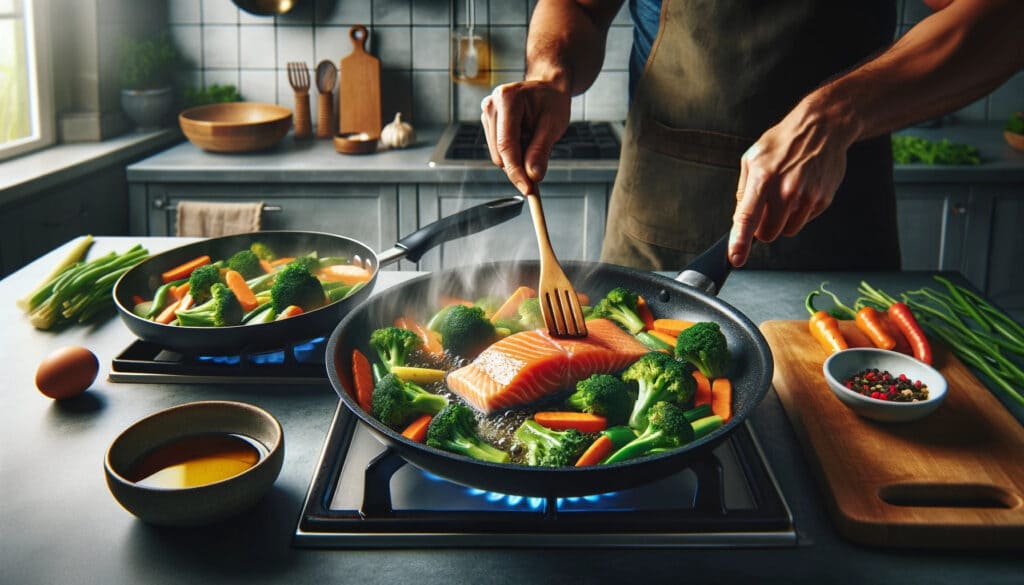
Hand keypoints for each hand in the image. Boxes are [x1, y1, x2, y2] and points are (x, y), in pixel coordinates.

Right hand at [481, 80, 571, 194]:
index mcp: (507, 99)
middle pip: (499, 153)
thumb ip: (541, 151)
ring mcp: (486, 113)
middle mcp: (491, 105)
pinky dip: (513, 153)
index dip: (516, 171)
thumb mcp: (553, 125)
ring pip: (497, 154)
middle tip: (539, 167)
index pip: (506, 145)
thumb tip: (533, 177)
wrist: (547, 88)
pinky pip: (497, 149)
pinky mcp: (487, 122)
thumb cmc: (552, 102)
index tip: (528, 189)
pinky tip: (525, 140)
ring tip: (534, 141)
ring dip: (517, 159)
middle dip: (518, 167)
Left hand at [728, 99, 856, 266]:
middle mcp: (786, 190)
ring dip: (781, 221)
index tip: (736, 258)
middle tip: (765, 209)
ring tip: (785, 195)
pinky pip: (804, 221)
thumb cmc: (784, 141)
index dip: (740, 241)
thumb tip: (739, 219)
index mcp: (763, 178)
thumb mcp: (753, 158)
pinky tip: (801, 191)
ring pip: (787, 231)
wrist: (823, 127)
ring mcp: (807, 197)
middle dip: (762, 229)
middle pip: (768, 234)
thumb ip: (743, 190)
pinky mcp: (822, 200)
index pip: (748, 217)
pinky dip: (798, 213)